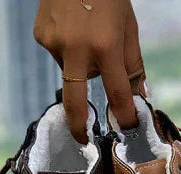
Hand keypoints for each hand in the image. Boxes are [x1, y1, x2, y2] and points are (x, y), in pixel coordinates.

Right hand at [34, 0, 144, 142]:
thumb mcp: (128, 27)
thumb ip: (133, 65)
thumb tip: (139, 97)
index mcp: (105, 45)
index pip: (117, 92)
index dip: (124, 114)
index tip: (127, 128)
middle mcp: (77, 48)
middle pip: (75, 101)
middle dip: (79, 125)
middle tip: (83, 139)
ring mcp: (55, 43)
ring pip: (71, 72)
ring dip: (81, 66)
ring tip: (85, 36)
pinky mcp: (41, 36)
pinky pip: (58, 56)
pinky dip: (67, 50)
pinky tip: (71, 29)